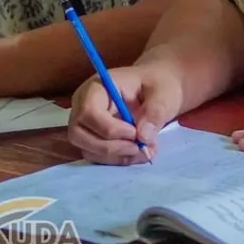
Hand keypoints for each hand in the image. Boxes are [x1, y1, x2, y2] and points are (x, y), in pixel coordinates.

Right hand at [68, 65, 182, 165]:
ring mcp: (85, 124)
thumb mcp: (164, 93)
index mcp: (98, 86)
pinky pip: (97, 156)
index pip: (88, 111)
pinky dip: (119, 159)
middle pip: (79, 134)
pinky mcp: (92, 139)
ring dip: (116, 156)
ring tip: (145, 150)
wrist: (157, 89)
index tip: (135, 133)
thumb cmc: (158, 84)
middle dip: (110, 147)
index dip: (109, 128)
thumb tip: (142, 137)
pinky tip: (139, 153)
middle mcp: (83, 105)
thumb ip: (155, 112)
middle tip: (140, 147)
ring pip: (87, 149)